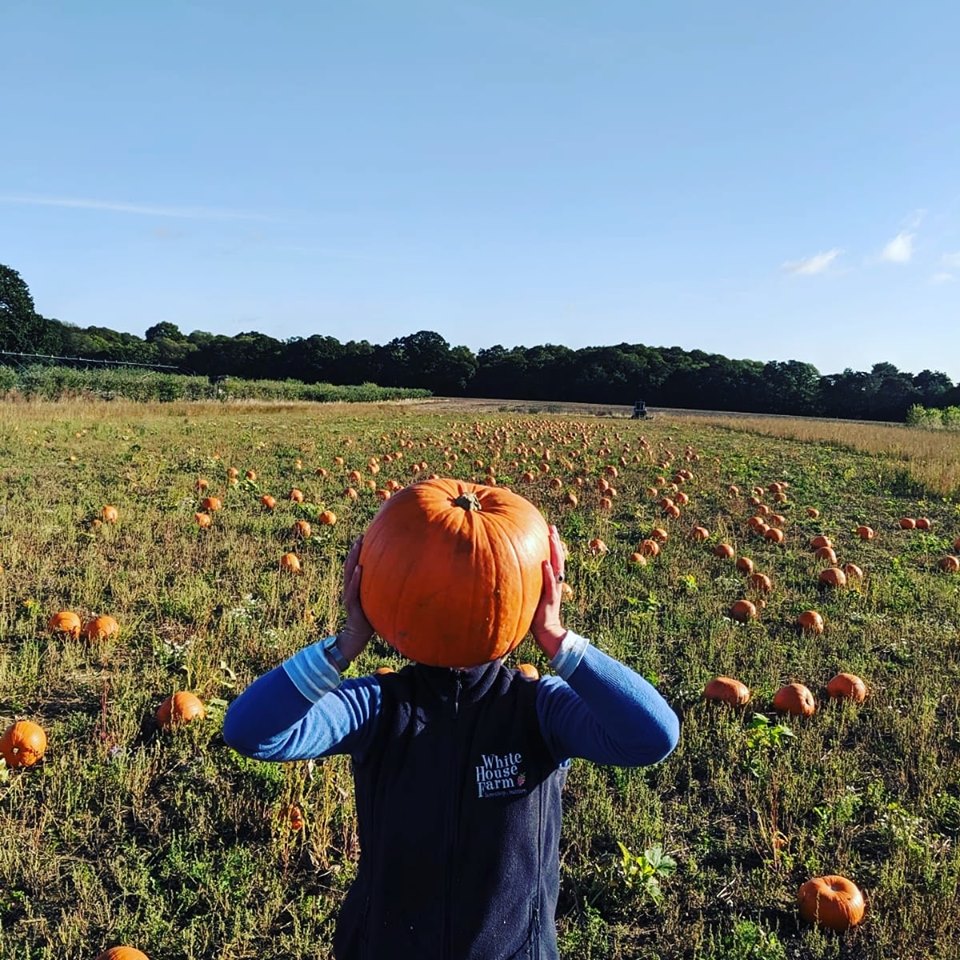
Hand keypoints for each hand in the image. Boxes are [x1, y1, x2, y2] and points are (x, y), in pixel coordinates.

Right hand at [337, 536, 374, 662]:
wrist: (358, 636)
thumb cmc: (370, 619)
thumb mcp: (377, 601)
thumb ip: (382, 590)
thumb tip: (401, 580)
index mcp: (355, 586)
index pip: (355, 565)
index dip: (359, 552)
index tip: (365, 537)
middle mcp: (350, 588)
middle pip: (350, 565)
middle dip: (355, 550)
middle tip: (361, 536)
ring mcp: (349, 595)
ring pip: (349, 573)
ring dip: (353, 558)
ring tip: (358, 545)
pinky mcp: (351, 604)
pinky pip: (352, 589)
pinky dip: (355, 579)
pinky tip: (359, 569)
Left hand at [531, 524, 567, 657]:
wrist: (547, 633)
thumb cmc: (535, 615)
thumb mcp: (530, 595)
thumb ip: (526, 583)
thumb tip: (509, 572)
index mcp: (551, 581)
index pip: (554, 558)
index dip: (552, 544)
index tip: (547, 529)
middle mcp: (555, 582)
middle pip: (558, 558)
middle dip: (555, 542)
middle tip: (551, 527)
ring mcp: (554, 590)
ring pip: (557, 567)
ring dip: (554, 551)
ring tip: (551, 537)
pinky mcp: (550, 599)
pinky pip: (550, 584)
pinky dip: (548, 573)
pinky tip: (545, 563)